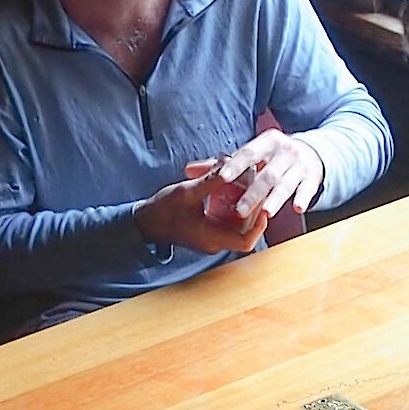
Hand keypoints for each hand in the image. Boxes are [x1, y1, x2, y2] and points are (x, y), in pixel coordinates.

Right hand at [133, 168, 270, 253]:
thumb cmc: (161, 211)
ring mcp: (212, 235)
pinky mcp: (209, 227)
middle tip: (254, 182)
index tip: (263, 207)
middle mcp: (215, 240)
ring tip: (242, 177)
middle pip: (245, 226)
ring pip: (236, 219)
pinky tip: (227, 182)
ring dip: (240, 199)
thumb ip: (210, 181)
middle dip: (251, 203)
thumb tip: (231, 167)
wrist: (145, 222)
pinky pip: (226, 216)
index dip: (259, 227)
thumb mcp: (186, 193)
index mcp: (211, 238)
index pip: (245, 242)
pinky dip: (229, 200)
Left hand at [215, 129, 325, 219]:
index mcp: (267, 142)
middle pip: (267, 174)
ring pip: (286, 184)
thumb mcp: (253, 153)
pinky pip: (308, 189)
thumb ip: (223, 164)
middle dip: (253, 193)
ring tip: (265, 213)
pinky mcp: (312, 178)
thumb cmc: (272, 156)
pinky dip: (303, 199)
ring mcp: (300, 165)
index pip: (249, 154)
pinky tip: (297, 209)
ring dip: (275, 200)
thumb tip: (189, 170)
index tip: (222, 177)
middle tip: (239, 210)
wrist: (311, 151)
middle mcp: (285, 151)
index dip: (235, 166)